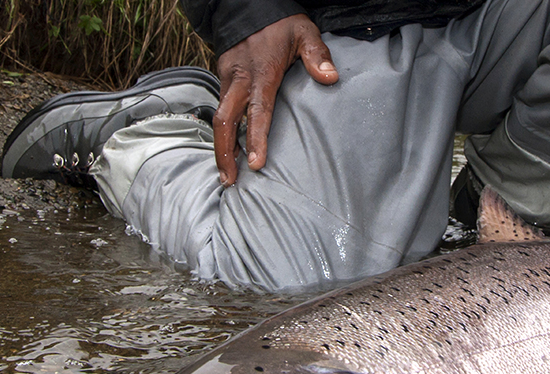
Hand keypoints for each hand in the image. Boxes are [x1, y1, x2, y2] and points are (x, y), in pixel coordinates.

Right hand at [213, 14, 337, 185]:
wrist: (249, 9)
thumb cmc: (280, 24)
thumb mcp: (304, 32)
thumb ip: (317, 54)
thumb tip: (330, 77)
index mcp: (261, 73)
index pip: (257, 110)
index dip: (255, 137)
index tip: (256, 163)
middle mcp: (239, 80)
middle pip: (224, 121)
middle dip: (224, 152)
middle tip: (231, 180)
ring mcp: (227, 80)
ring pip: (218, 118)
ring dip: (221, 147)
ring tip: (228, 175)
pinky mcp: (223, 81)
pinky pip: (220, 110)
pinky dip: (222, 133)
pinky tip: (228, 151)